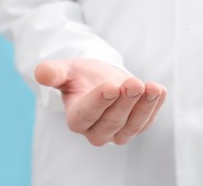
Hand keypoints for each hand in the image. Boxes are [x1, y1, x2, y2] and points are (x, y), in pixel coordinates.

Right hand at [34, 59, 165, 145]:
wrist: (102, 79)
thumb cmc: (83, 76)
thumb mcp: (67, 70)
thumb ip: (54, 73)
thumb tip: (41, 73)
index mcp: (77, 119)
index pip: (85, 116)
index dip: (98, 103)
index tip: (110, 86)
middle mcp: (97, 131)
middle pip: (112, 123)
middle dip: (124, 103)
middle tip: (134, 83)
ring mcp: (119, 132)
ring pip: (132, 126)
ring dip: (144, 107)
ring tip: (153, 88)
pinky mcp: (137, 126)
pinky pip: (148, 121)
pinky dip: (156, 106)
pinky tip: (160, 90)